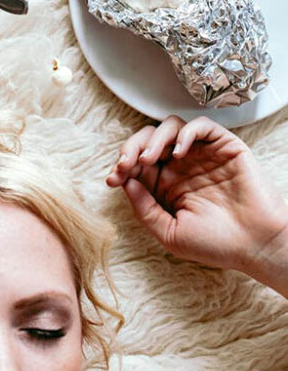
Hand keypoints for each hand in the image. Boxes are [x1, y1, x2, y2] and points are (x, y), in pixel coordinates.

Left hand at [106, 115, 287, 281]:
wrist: (257, 245)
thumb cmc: (218, 244)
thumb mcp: (170, 233)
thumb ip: (144, 209)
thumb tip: (125, 182)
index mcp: (168, 184)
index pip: (138, 162)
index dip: (122, 166)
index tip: (113, 178)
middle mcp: (183, 165)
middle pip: (149, 139)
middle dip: (131, 147)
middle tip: (125, 164)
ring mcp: (202, 153)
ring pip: (170, 127)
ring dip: (153, 138)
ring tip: (148, 159)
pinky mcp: (223, 145)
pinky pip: (200, 126)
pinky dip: (185, 133)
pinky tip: (178, 153)